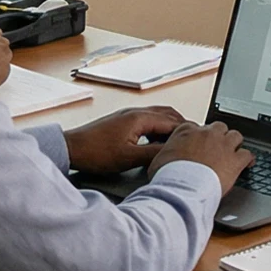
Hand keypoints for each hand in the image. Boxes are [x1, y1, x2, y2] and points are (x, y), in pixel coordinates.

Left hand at [65, 107, 192, 173]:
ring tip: (179, 140)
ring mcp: (128, 115)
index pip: (173, 123)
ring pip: (158, 115)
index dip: (188, 132)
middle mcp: (136, 112)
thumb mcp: (129, 158)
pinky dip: (159, 127)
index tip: (199, 140)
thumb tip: (172, 154)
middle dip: (183, 126)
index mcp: (140, 118)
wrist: (71, 148)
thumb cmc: (95, 153)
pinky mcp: (122, 121)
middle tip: (194, 139)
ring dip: (171, 125)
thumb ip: (154, 155)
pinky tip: (157, 140)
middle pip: (169, 115)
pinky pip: (148, 119)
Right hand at [151, 121, 253, 192]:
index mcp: (187, 131)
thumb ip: (166, 153)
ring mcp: (223, 145)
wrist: (182, 188)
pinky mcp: (235, 160)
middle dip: (219, 137)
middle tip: (216, 148)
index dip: (199, 137)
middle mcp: (207, 134)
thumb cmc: (168, 176)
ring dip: (234, 144)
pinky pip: (247, 154)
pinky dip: (247, 159)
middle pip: (218, 127)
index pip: (197, 127)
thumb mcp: (158, 160)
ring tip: (232, 153)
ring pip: (235, 136)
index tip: (199, 144)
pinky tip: (247, 164)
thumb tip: (164, 159)